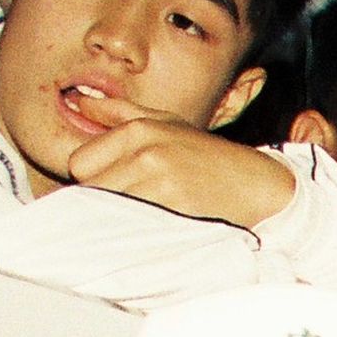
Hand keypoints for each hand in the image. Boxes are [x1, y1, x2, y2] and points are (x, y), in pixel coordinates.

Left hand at [62, 93, 298, 225]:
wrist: (257, 184)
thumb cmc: (207, 156)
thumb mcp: (167, 122)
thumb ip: (119, 112)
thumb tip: (79, 101)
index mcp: (138, 130)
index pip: (79, 164)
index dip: (91, 180)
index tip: (113, 188)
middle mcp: (146, 153)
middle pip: (90, 191)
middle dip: (102, 202)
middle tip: (127, 207)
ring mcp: (160, 184)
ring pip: (107, 212)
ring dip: (117, 221)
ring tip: (141, 219)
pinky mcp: (175, 211)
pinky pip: (133, 229)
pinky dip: (136, 234)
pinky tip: (154, 229)